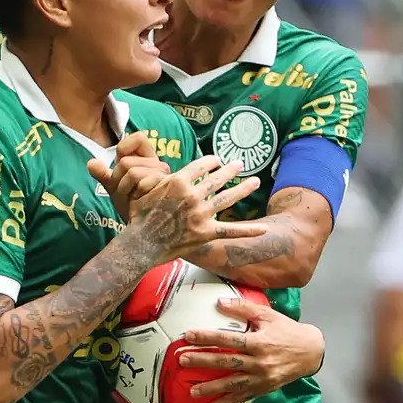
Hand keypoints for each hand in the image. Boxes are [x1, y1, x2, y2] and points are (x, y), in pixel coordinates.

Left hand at [87, 132, 169, 222]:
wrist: (142, 226)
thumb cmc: (132, 206)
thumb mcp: (116, 188)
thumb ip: (104, 175)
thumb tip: (91, 163)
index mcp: (147, 159)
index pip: (138, 138)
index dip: (124, 147)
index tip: (119, 162)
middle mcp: (158, 165)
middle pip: (125, 162)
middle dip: (117, 179)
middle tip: (124, 192)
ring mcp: (163, 176)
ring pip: (132, 171)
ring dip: (123, 188)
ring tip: (131, 198)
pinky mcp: (166, 187)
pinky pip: (141, 183)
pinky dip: (132, 194)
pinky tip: (138, 202)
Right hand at [126, 155, 266, 262]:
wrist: (142, 243)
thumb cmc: (139, 217)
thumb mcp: (144, 190)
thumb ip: (160, 180)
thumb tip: (167, 172)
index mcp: (178, 182)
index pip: (200, 166)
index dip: (210, 161)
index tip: (216, 159)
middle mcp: (193, 195)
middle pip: (216, 179)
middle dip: (230, 170)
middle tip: (239, 164)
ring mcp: (201, 214)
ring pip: (228, 198)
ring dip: (243, 188)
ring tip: (254, 181)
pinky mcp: (206, 232)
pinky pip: (231, 231)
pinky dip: (248, 230)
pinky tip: (264, 228)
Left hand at [177, 297, 324, 402]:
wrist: (311, 352)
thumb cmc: (287, 331)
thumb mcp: (268, 315)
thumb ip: (244, 308)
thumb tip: (219, 302)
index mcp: (260, 342)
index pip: (229, 339)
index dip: (208, 337)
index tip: (189, 335)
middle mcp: (260, 362)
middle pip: (227, 362)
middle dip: (203, 361)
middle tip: (182, 360)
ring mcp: (262, 378)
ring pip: (233, 383)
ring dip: (212, 388)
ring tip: (192, 391)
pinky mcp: (264, 388)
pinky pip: (243, 396)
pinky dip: (228, 402)